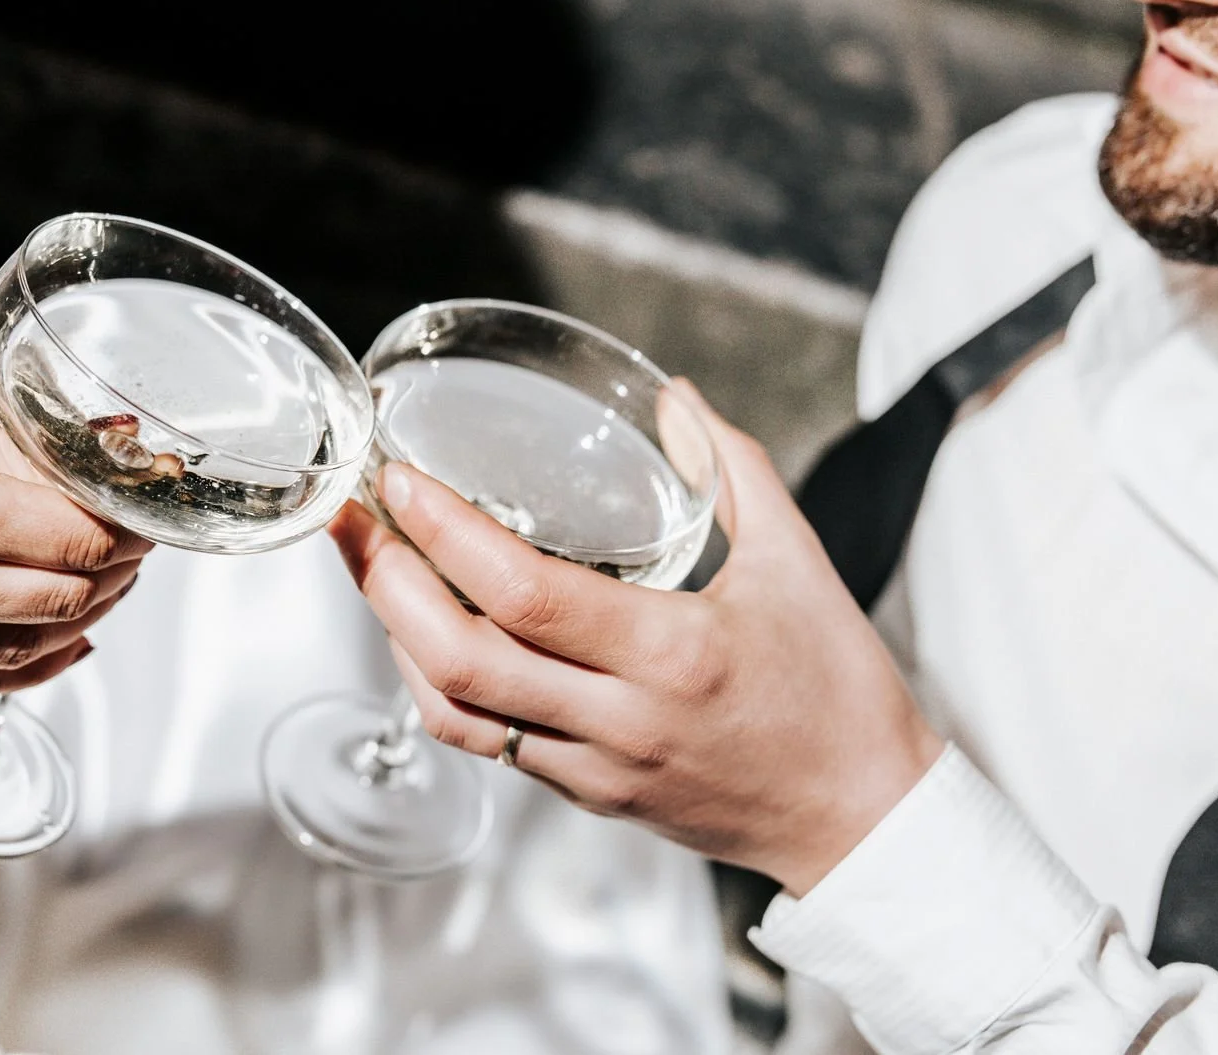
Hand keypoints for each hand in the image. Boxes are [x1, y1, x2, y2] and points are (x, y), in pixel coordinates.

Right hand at [0, 371, 151, 696]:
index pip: (80, 541)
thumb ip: (13, 454)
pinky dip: (31, 663)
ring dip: (83, 621)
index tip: (142, 512)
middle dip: (115, 574)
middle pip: (68, 600)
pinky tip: (59, 639)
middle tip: (131, 545)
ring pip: (32, 652)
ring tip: (103, 587)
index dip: (126, 531)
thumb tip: (92, 471)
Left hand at [333, 380, 942, 893]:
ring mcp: (596, 768)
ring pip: (456, 712)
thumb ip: (734, 468)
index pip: (525, 593)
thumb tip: (675, 397)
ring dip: (395, 639)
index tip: (402, 481)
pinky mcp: (587, 796)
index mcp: (672, 654)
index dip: (445, 533)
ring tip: (370, 569)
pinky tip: (423, 638)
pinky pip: (486, 746)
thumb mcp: (799, 564)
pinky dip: (439, 689)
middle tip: (355, 520)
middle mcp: (620, 720)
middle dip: (386, 585)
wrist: (862, 819)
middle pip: (461, 660)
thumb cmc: (838, 695)